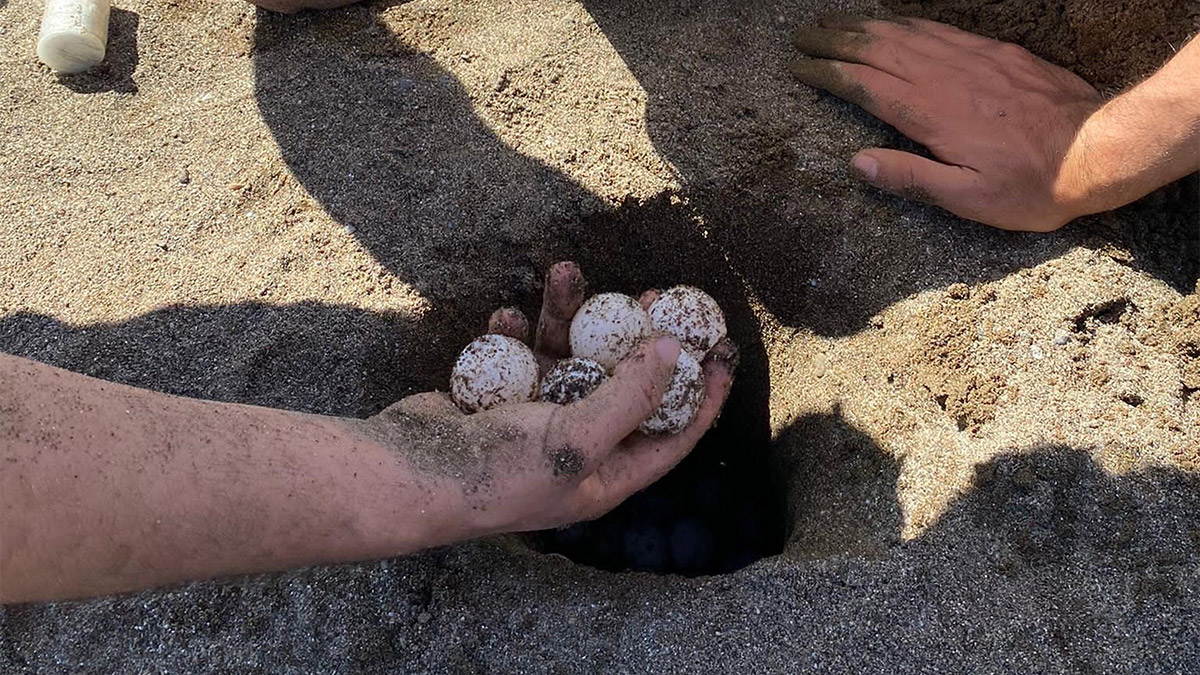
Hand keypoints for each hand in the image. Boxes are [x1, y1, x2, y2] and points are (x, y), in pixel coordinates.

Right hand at [365, 262, 736, 536]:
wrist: (406, 476)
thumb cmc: (498, 473)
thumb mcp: (578, 438)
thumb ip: (631, 395)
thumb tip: (677, 350)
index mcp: (607, 474)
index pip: (672, 433)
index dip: (702, 393)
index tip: (722, 348)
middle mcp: (577, 446)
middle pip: (623, 385)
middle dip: (637, 338)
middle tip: (652, 295)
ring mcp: (535, 420)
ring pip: (566, 356)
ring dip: (565, 314)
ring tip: (563, 271)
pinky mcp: (497, 399)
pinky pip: (518, 356)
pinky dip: (515, 333)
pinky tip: (506, 316)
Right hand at [790, 14, 1103, 231]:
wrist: (1100, 149)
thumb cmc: (1032, 185)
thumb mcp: (968, 198)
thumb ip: (911, 178)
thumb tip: (858, 162)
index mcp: (931, 113)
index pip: (864, 84)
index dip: (827, 73)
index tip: (799, 68)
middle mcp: (946, 77)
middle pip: (877, 48)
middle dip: (834, 40)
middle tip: (802, 36)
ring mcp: (972, 59)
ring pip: (905, 32)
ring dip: (864, 26)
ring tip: (834, 23)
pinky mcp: (995, 52)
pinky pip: (938, 29)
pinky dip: (905, 23)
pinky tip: (892, 23)